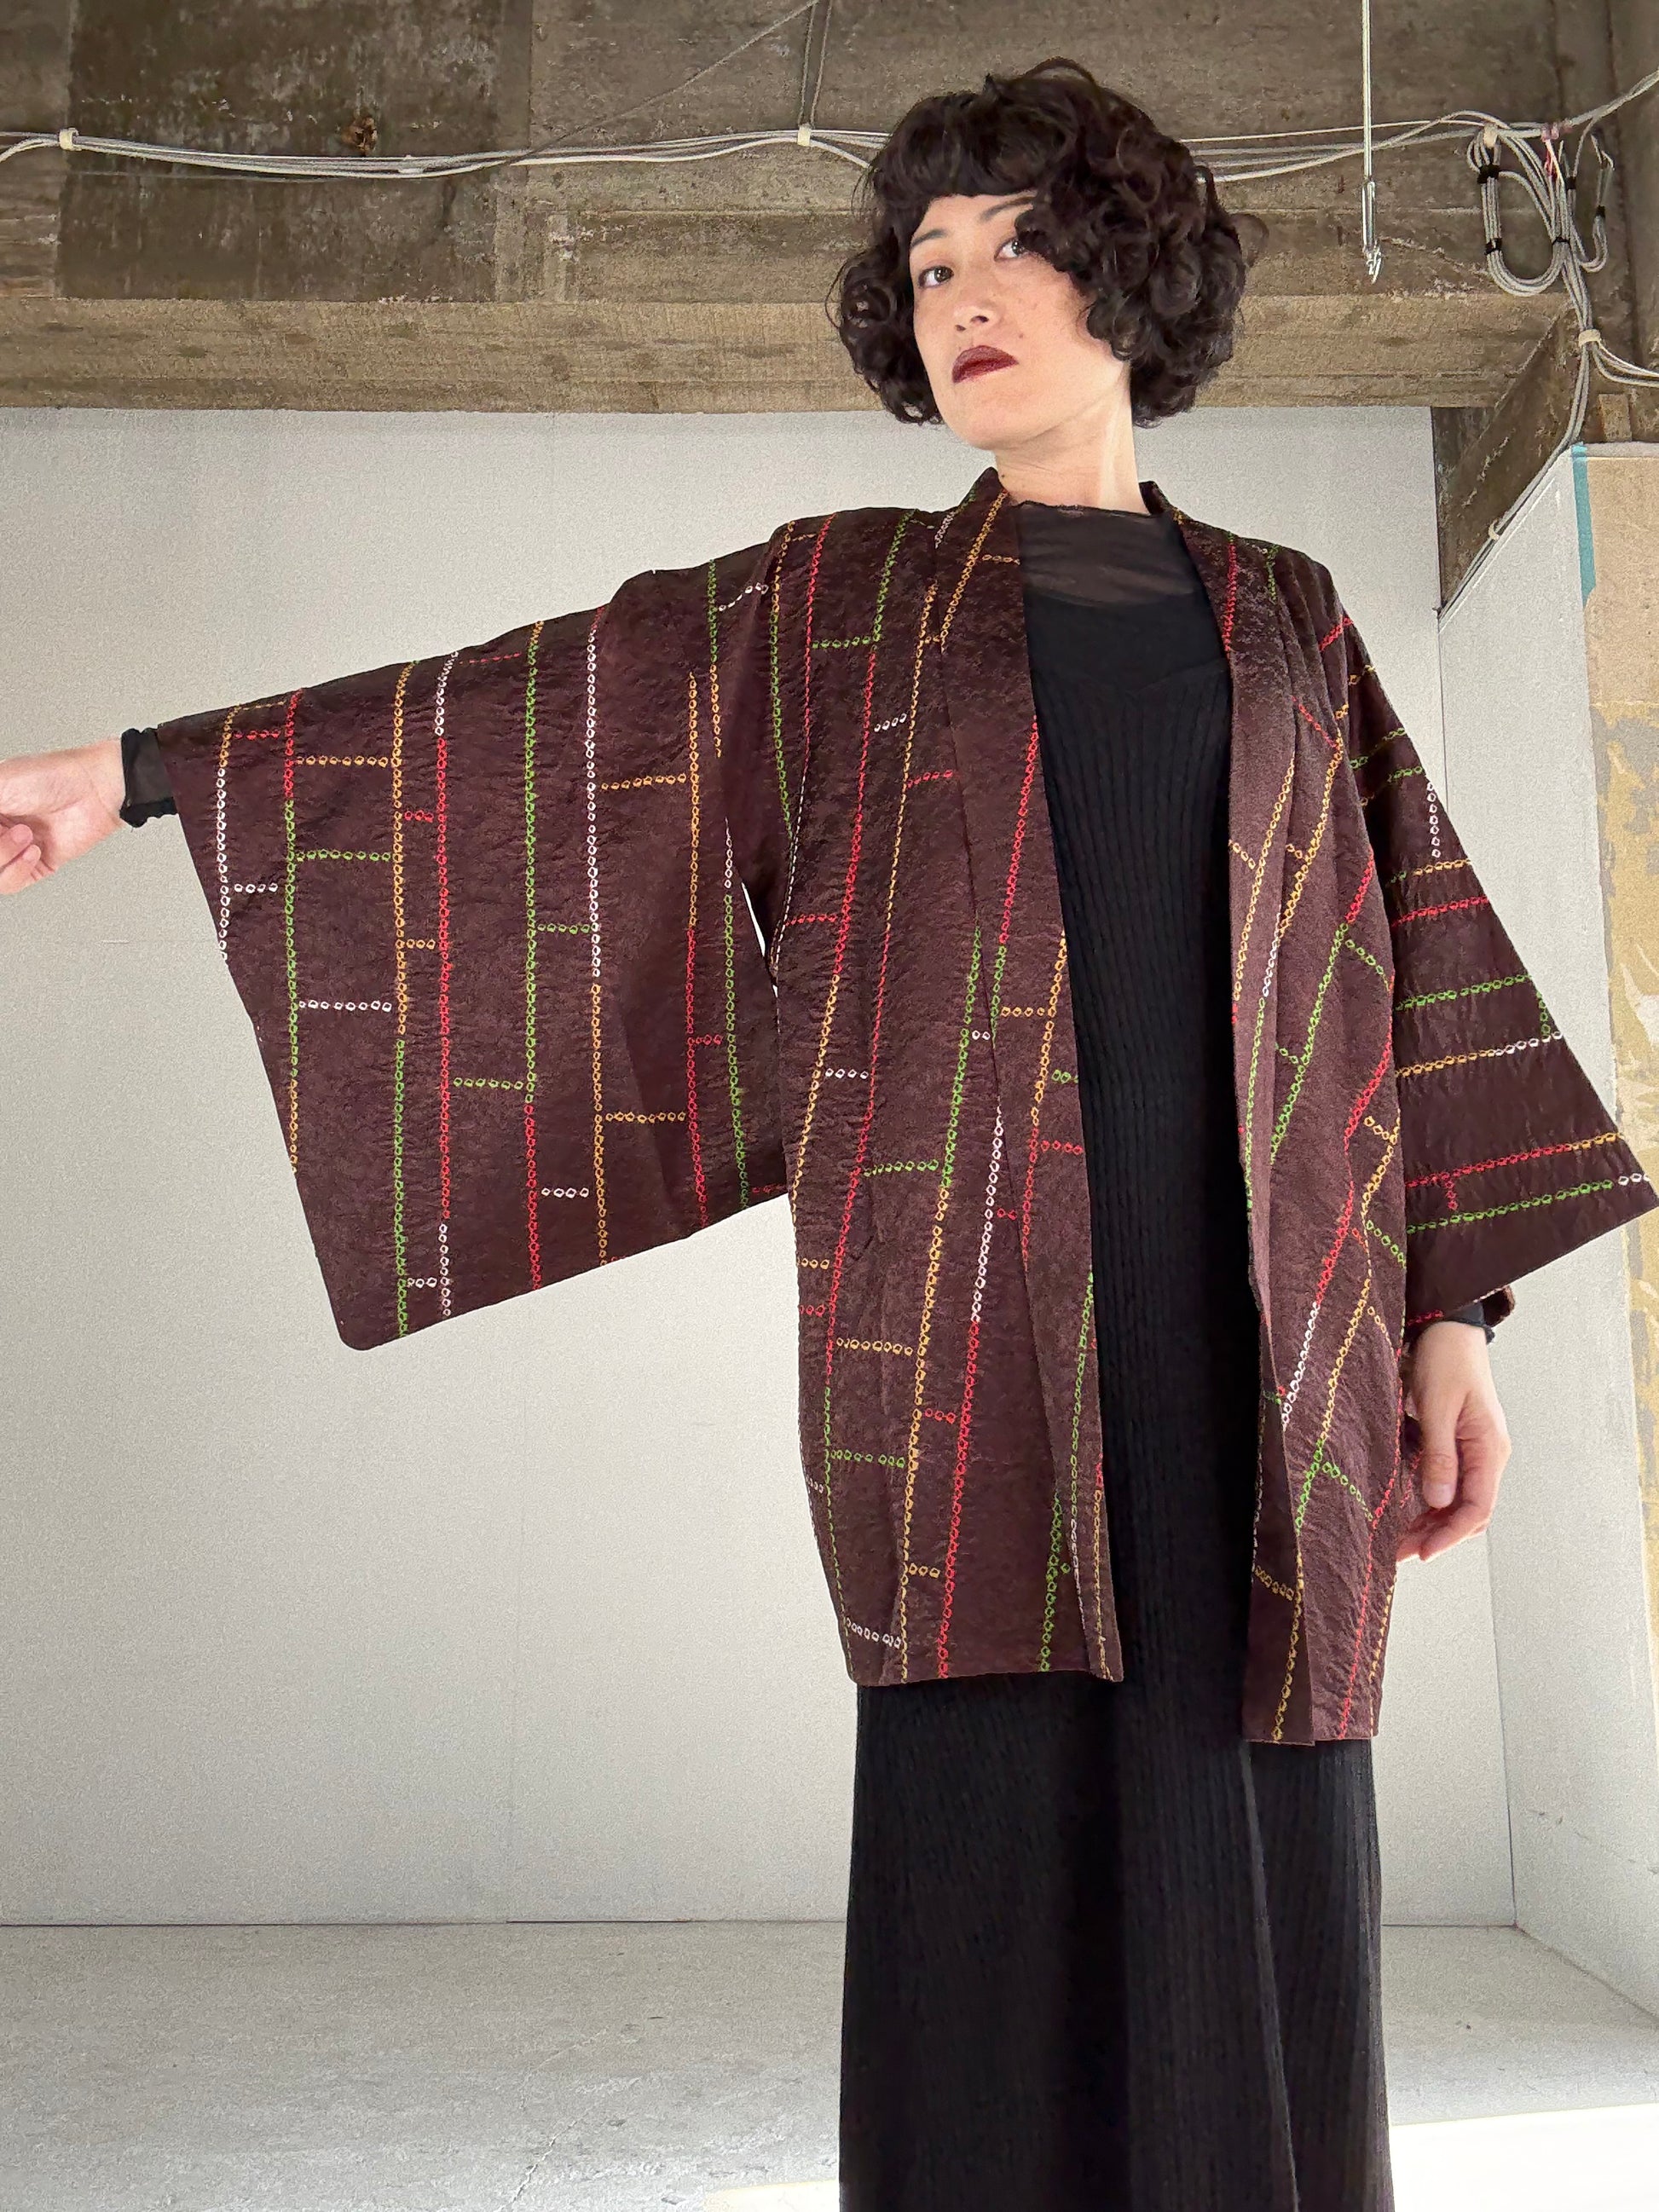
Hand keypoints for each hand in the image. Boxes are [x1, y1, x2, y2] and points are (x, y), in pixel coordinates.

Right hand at [0, 739, 126, 894]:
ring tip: (25, 835)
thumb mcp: (0, 784)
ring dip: (4, 855)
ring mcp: (13, 849)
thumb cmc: (53, 776)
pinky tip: (33, 850)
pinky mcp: (33, 866)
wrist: (95, 791)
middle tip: (4, 830)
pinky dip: (19, 869)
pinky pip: (11, 882)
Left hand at [1396, 1321, 1510, 1561]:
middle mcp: (1488, 1455)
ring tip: (1398, 1541)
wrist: (1450, 1330)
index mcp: (1489, 1448)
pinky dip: (1431, 1503)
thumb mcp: (1437, 1406)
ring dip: (1432, 1523)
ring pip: (1459, 1502)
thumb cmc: (1446, 1361)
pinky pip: (1451, 1484)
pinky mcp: (1460, 1445)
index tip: (1424, 1552)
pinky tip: (1407, 1513)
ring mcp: (1476, 1452)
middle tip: (1400, 1553)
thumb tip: (1437, 1502)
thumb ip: (1439, 1455)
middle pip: (1469, 1511)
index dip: (1450, 1534)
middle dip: (1437, 1536)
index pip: (1477, 1507)